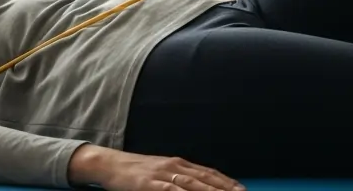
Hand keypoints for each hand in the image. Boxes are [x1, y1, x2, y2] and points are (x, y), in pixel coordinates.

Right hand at [69, 145, 244, 190]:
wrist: (111, 164)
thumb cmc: (137, 171)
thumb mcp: (161, 171)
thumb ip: (179, 178)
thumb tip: (199, 185)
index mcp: (179, 164)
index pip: (208, 173)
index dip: (226, 181)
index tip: (241, 188)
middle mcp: (174, 166)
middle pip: (205, 178)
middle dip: (225, 188)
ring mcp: (162, 174)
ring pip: (192, 184)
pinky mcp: (149, 184)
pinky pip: (170, 190)